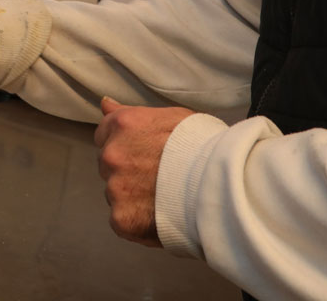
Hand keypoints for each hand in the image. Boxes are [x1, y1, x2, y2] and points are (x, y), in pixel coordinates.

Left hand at [95, 97, 194, 246]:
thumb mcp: (171, 117)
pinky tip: (161, 216)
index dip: (127, 146)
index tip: (145, 154)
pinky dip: (138, 222)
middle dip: (128, 171)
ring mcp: (115, 188)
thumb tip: (105, 105)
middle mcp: (112, 155)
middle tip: (159, 177)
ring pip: (117, 193)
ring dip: (133, 197)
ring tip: (165, 198)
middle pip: (109, 165)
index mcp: (122, 125)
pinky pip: (122, 220)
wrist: (221, 184)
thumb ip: (131, 113)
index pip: (105, 135)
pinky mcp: (121, 218)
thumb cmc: (203, 146)